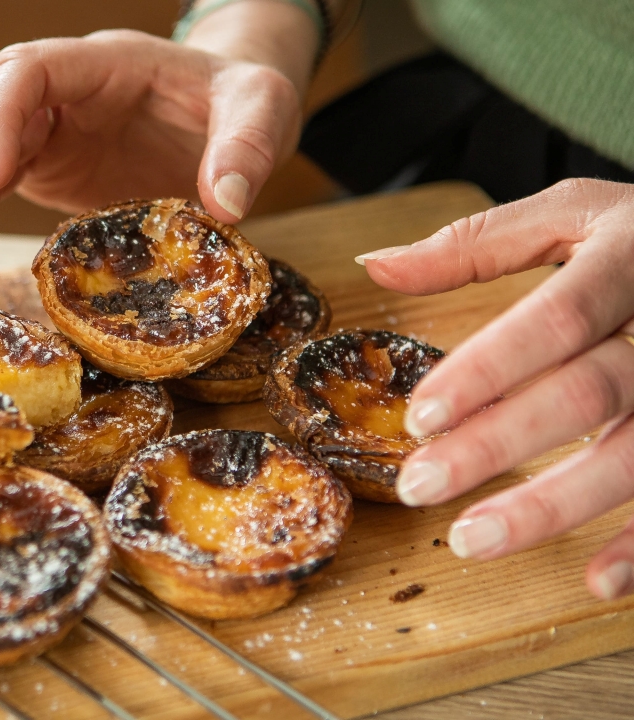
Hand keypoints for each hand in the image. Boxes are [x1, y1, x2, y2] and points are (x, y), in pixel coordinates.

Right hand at [0, 2, 320, 294]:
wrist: (232, 112)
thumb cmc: (242, 96)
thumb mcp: (263, 107)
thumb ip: (246, 145)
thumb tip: (224, 205)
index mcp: (100, 64)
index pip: (27, 72)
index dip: (1, 118)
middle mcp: (58, 95)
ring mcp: (43, 132)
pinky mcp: (41, 167)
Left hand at [358, 178, 633, 600]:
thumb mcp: (572, 216)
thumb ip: (478, 245)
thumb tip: (375, 265)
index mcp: (630, 257)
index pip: (556, 319)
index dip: (488, 370)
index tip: (419, 417)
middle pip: (589, 392)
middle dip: (498, 444)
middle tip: (419, 485)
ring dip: (554, 505)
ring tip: (472, 540)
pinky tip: (597, 581)